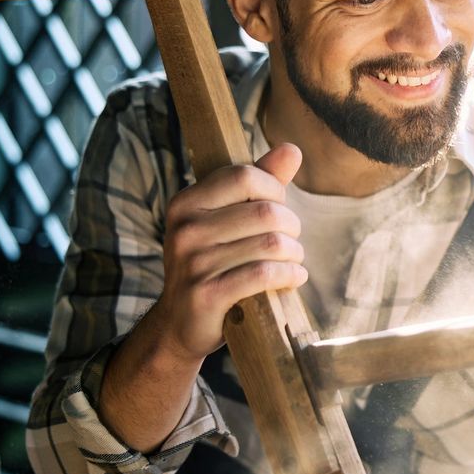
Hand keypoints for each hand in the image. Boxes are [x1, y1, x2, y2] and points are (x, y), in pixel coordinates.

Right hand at [146, 143, 308, 361]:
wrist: (179, 324)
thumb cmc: (211, 263)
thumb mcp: (226, 220)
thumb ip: (259, 184)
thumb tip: (292, 149)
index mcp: (186, 203)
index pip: (245, 176)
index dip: (275, 190)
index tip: (280, 208)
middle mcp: (184, 229)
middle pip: (265, 211)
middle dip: (291, 226)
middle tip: (291, 241)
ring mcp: (193, 263)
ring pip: (271, 244)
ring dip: (294, 254)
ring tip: (294, 260)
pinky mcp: (207, 295)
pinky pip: (265, 274)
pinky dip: (290, 275)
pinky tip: (294, 277)